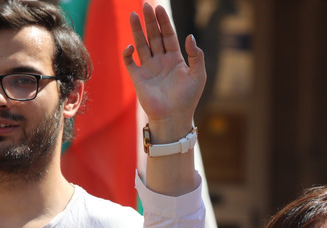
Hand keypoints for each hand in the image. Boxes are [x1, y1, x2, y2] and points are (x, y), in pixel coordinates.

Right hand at [123, 3, 205, 141]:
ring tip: (134, 15)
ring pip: (141, 44)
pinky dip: (128, 53)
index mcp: (175, 59)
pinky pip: (130, 61)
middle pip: (154, 36)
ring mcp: (148, 68)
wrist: (173, 118)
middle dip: (149, 21)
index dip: (163, 22)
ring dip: (137, 30)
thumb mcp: (198, 75)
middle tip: (145, 5)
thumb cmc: (188, 99)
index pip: (168, 35)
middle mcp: (161, 61)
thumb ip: (196, 55)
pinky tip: (131, 46)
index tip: (159, 9)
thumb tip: (190, 36)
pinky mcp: (138, 78)